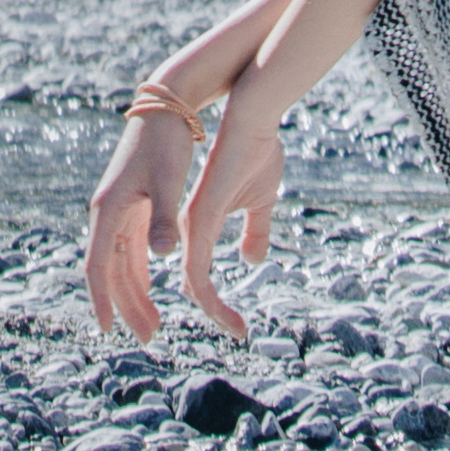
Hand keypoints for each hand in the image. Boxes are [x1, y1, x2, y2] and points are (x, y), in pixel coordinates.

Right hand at [82, 103, 190, 348]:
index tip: (107, 331)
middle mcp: (107, 212)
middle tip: (148, 337)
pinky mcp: (133, 204)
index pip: (98, 266)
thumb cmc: (166, 141)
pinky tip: (151, 290)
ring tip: (152, 323)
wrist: (167, 103)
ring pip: (121, 262)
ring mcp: (119, 208)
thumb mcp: (167, 179)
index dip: (102, 300)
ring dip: (134, 292)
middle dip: (126, 305)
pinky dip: (140, 272)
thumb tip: (161, 255)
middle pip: (111, 271)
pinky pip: (131, 248)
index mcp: (109, 209)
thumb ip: (164, 217)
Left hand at [175, 65, 283, 333]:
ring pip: (196, 285)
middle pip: (194, 286)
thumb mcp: (260, 199)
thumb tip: (252, 258)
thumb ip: (255, 229)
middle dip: (215, 314)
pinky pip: (198, 273)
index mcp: (199, 222)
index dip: (217, 302)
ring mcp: (191, 224)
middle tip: (239, 332)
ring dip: (217, 312)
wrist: (251, 118)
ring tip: (239, 329)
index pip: (199, 276)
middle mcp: (189, 227)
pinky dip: (212, 299)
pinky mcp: (198, 220)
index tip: (240, 322)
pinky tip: (229, 313)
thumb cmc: (255, 151)